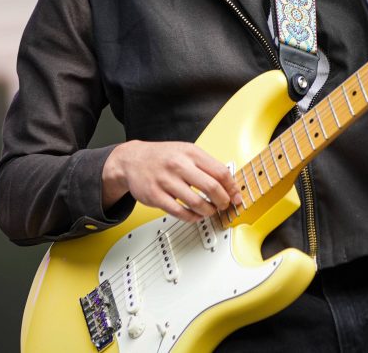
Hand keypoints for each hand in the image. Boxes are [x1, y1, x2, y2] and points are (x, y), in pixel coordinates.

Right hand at [102, 140, 242, 221]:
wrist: (131, 160)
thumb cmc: (162, 157)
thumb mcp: (185, 151)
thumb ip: (206, 165)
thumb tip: (228, 183)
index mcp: (190, 152)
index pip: (220, 171)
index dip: (232, 187)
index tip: (235, 196)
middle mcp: (178, 165)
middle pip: (211, 187)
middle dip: (223, 201)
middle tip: (224, 205)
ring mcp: (166, 181)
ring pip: (197, 203)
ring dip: (208, 211)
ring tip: (209, 211)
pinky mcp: (155, 196)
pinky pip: (179, 212)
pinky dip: (192, 217)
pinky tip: (194, 215)